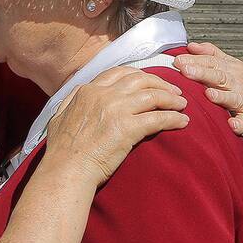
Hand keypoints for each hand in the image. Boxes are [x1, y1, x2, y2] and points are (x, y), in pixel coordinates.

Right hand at [45, 67, 188, 186]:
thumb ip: (71, 101)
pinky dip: (173, 118)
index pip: (120, 73)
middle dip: (160, 82)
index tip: (150, 81)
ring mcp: (116, 110)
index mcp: (88, 91)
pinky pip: (158, 118)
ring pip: (153, 95)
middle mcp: (104, 95)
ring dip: (171, 98)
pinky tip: (182, 122)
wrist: (66, 169)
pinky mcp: (128, 128)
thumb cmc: (61, 151)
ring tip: (182, 105)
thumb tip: (79, 95)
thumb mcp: (59, 116)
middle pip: (140, 79)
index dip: (139, 75)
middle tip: (173, 91)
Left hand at [171, 41, 242, 144]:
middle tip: (185, 71)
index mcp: (231, 70)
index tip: (178, 61)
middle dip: (202, 74)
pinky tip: (232, 125)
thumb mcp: (232, 66)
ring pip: (233, 98)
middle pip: (219, 77)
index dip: (195, 61)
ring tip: (208, 94)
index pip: (212, 62)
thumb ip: (211, 55)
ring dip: (221, 97)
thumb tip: (190, 46)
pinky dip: (239, 124)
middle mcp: (238, 84)